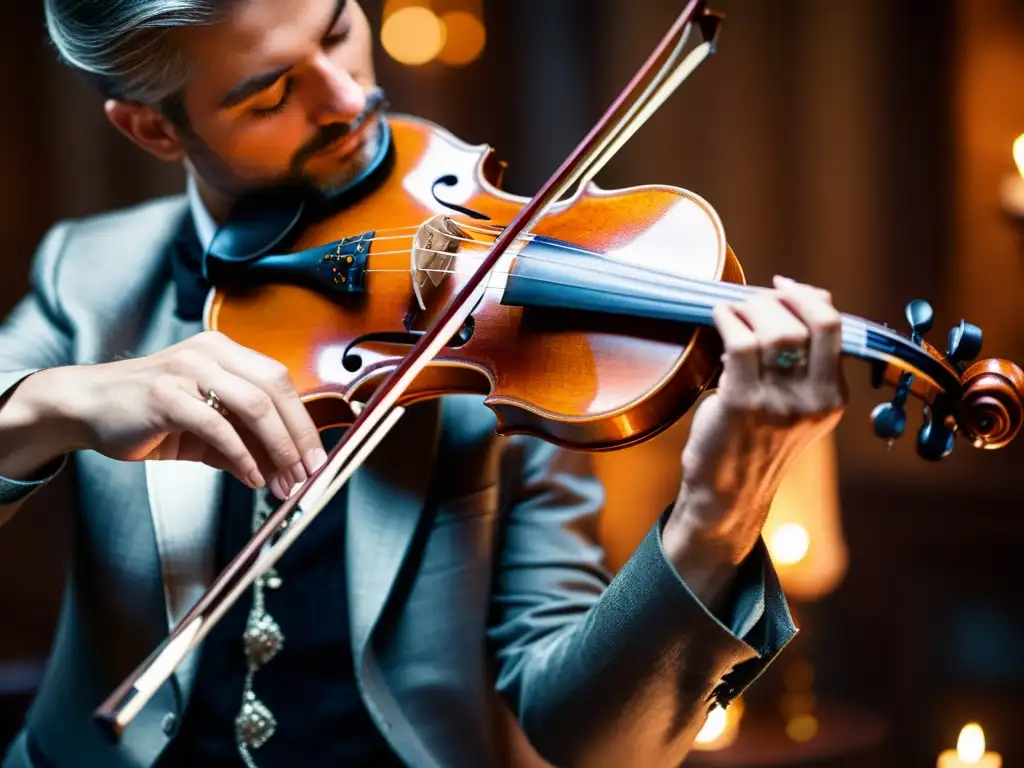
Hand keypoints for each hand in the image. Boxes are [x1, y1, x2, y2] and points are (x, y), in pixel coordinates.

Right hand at [20, 331, 326, 499]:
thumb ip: (245, 440)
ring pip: (254, 405)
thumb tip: (286, 471)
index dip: (303, 421)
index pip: (280, 381)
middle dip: (298, 436)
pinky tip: (251, 477)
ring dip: (277, 448)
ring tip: (286, 481)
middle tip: (310, 473)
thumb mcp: (207, 426)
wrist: (86, 406)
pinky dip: (241, 456)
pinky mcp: (165, 395)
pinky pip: (217, 425)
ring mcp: (187, 370)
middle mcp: (210, 352)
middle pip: (275, 389)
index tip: (317, 457)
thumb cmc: (150, 414)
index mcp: (225, 351)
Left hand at [663, 276, 846, 602]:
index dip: (808, 296)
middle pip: (808, 322)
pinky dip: (727, 320)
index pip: (834, 326)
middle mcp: (813, 400)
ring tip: (732, 312)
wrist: (727, 496)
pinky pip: (740, 343)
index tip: (782, 286)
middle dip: (776, 299)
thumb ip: (802, 368)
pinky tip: (717, 319)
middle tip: (751, 301)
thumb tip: (788, 305)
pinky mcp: (743, 404)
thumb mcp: (795, 409)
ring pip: (775, 330)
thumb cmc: (753, 444)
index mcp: (831, 397)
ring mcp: (779, 403)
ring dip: (749, 309)